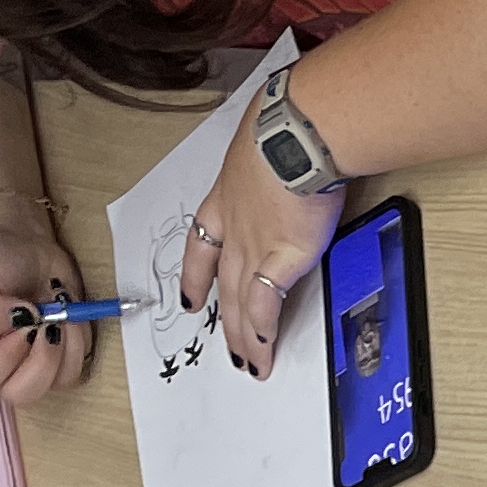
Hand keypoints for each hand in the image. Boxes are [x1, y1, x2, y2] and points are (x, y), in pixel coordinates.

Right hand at [0, 216, 94, 404]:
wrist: (22, 245)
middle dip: (41, 358)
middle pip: (21, 393)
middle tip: (44, 322)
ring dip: (64, 347)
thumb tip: (17, 325)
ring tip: (57, 313)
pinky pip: (76, 369)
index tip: (20, 319)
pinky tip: (69, 318)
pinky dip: (79, 343)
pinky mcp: (61, 360)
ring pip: (54, 384)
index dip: (6, 354)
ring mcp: (32, 367)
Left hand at [184, 116, 348, 381]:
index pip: (202, 244)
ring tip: (246, 364)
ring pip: (238, 303)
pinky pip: (264, 308)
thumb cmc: (287, 122)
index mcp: (226, 197)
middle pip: (222, 283)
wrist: (297, 132)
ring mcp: (253, 246)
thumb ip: (272, 151)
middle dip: (224, 320)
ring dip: (241, 337)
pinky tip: (263, 353)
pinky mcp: (280, 260)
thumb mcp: (266, 135)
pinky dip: (261, 333)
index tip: (189, 297)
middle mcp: (234, 227)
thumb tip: (293, 142)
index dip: (194, 275)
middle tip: (228, 349)